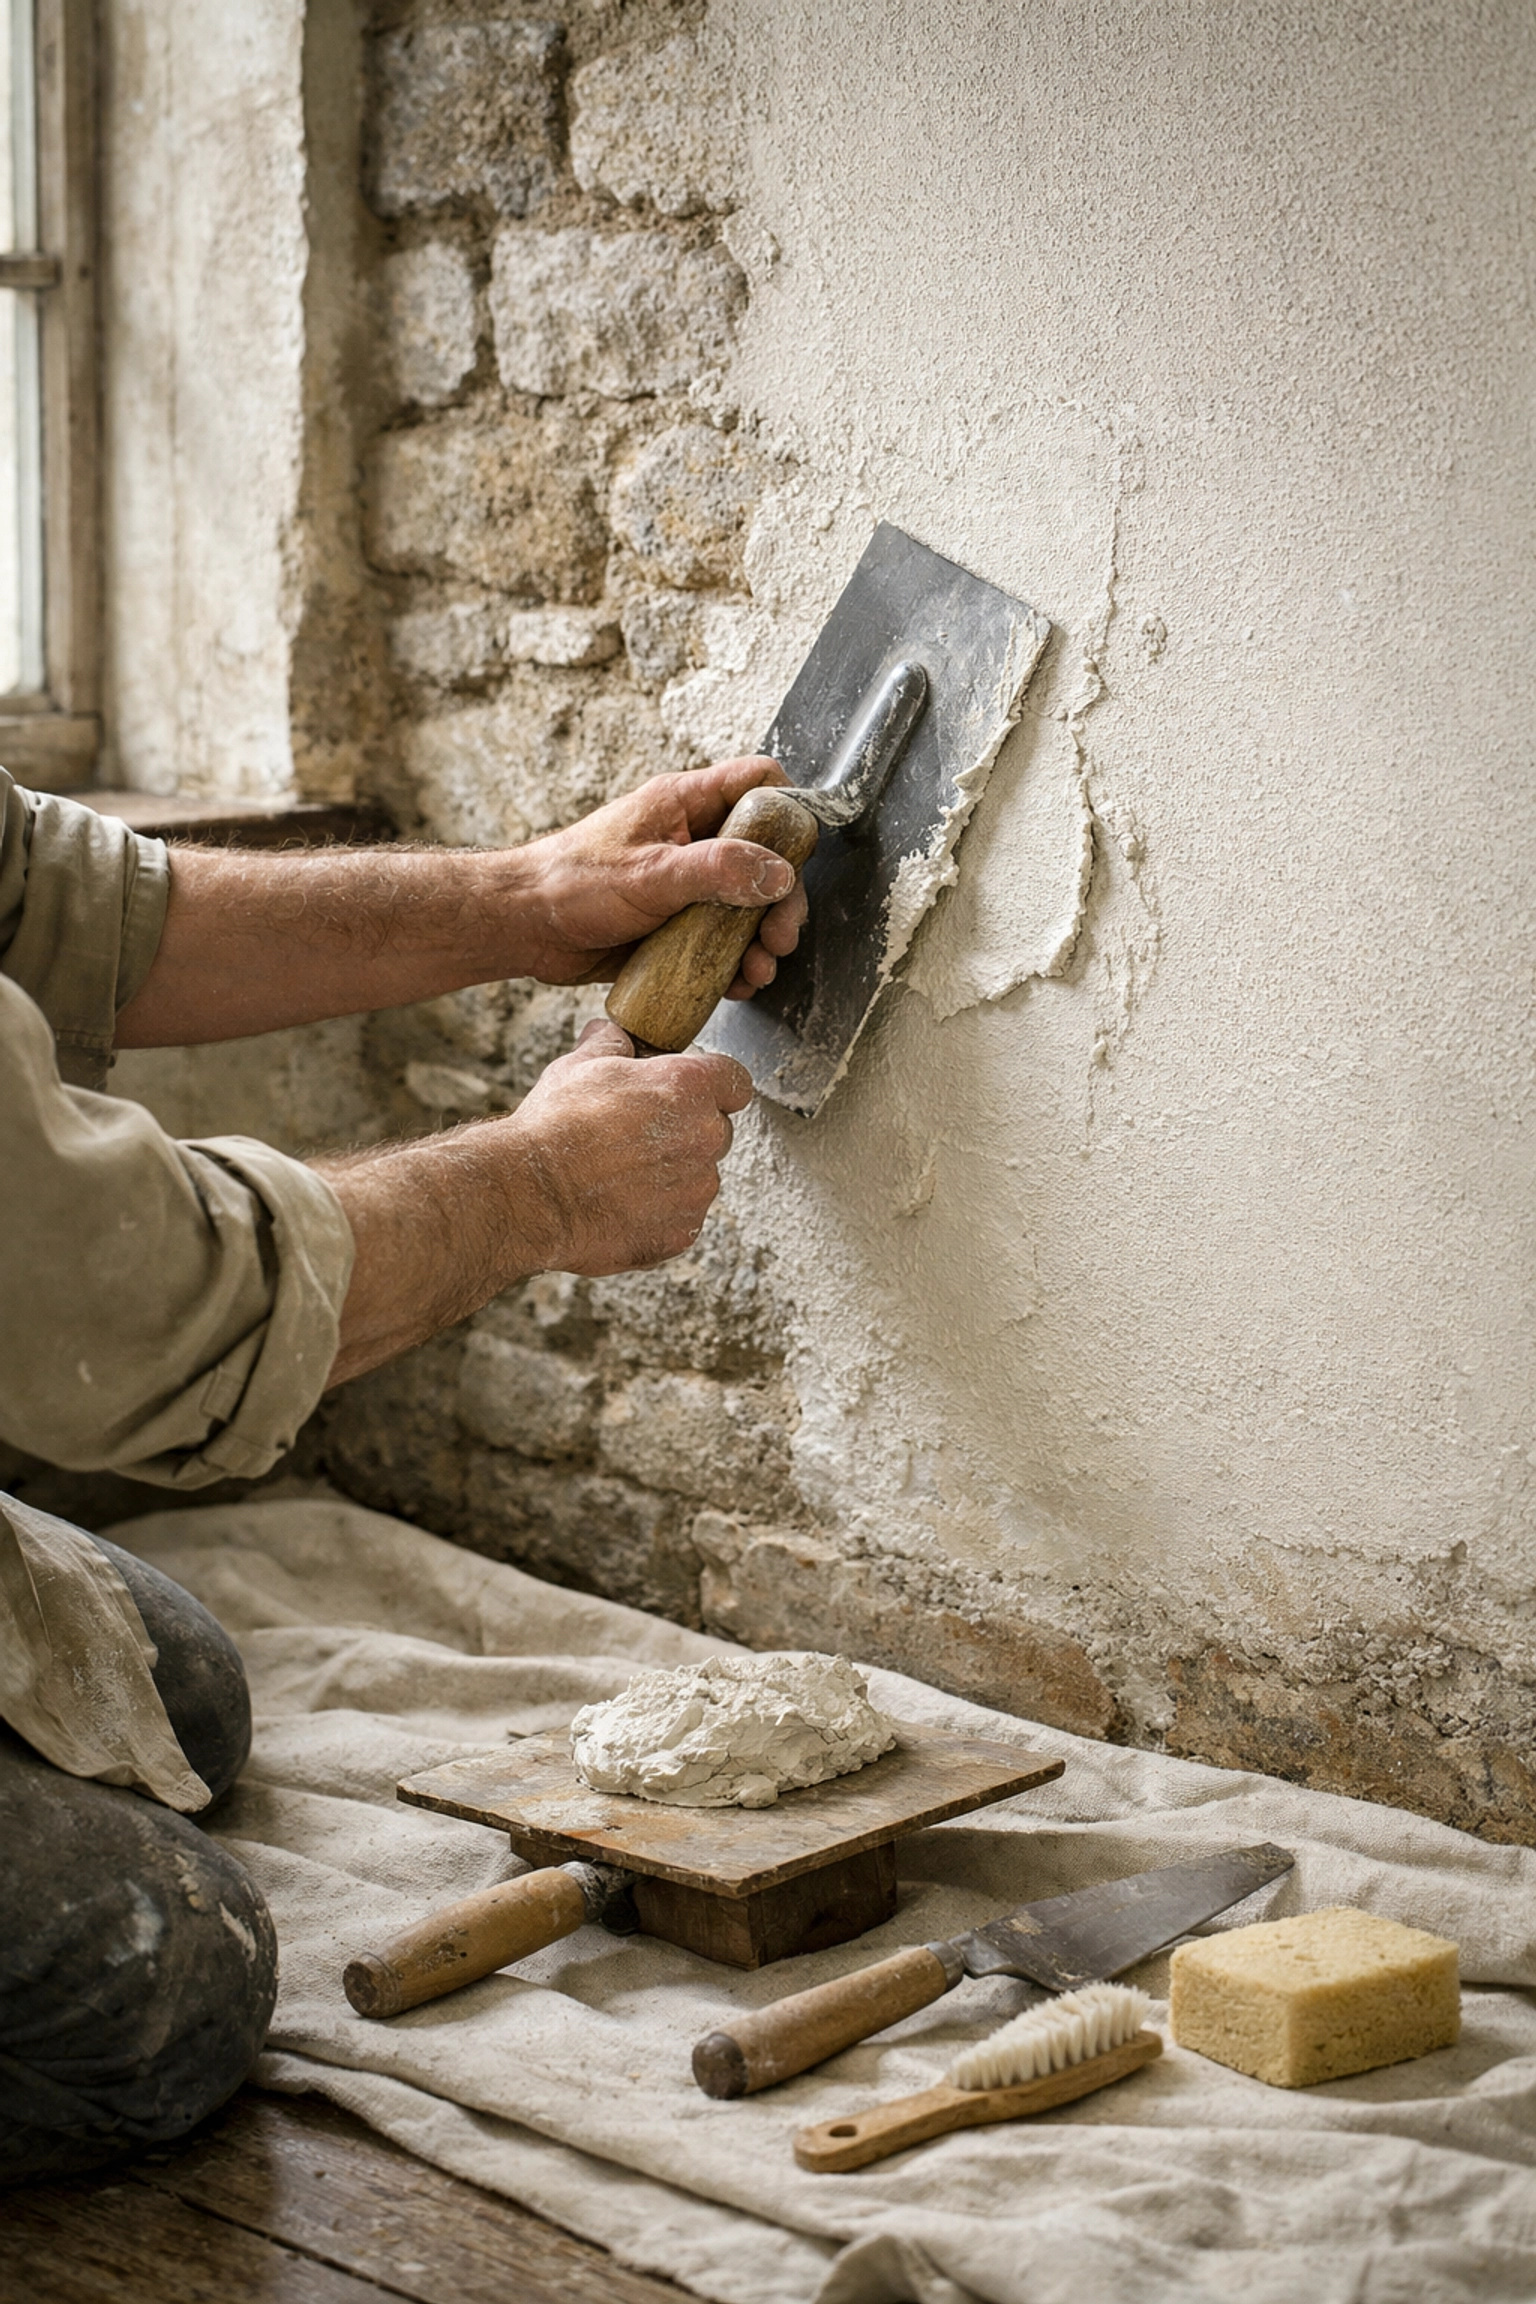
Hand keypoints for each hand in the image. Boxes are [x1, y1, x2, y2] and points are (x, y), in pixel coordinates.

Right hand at [509, 1020, 753, 1271]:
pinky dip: (660, 1213)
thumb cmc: (555, 1126)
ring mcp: (697, 1190)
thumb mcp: (579, 1066)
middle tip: (638, 1135)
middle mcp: (705, 1137)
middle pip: (716, 1130)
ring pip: (700, 1176)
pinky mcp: (683, 1232)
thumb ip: (610, 1044)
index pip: (735, 1081)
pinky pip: (683, 1217)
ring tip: (622, 1175)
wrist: (530, 1193)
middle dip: (686, 1131)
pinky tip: (621, 1204)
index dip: (712, 1085)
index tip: (689, 1093)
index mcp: (689, 1087)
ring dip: (674, 1174)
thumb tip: (612, 1034)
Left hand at [517, 757, 809, 996]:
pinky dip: (735, 962)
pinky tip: (737, 984)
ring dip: (761, 939)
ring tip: (758, 971)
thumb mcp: (650, 874)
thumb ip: (716, 870)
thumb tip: (778, 873)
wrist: (525, 928)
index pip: (757, 783)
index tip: (798, 853)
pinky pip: (721, 939)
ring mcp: (686, 883)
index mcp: (684, 804)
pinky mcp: (676, 923)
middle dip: (781, 899)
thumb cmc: (571, 884)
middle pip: (765, 857)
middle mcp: (692, 839)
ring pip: (747, 904)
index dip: (788, 809)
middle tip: (779, 937)